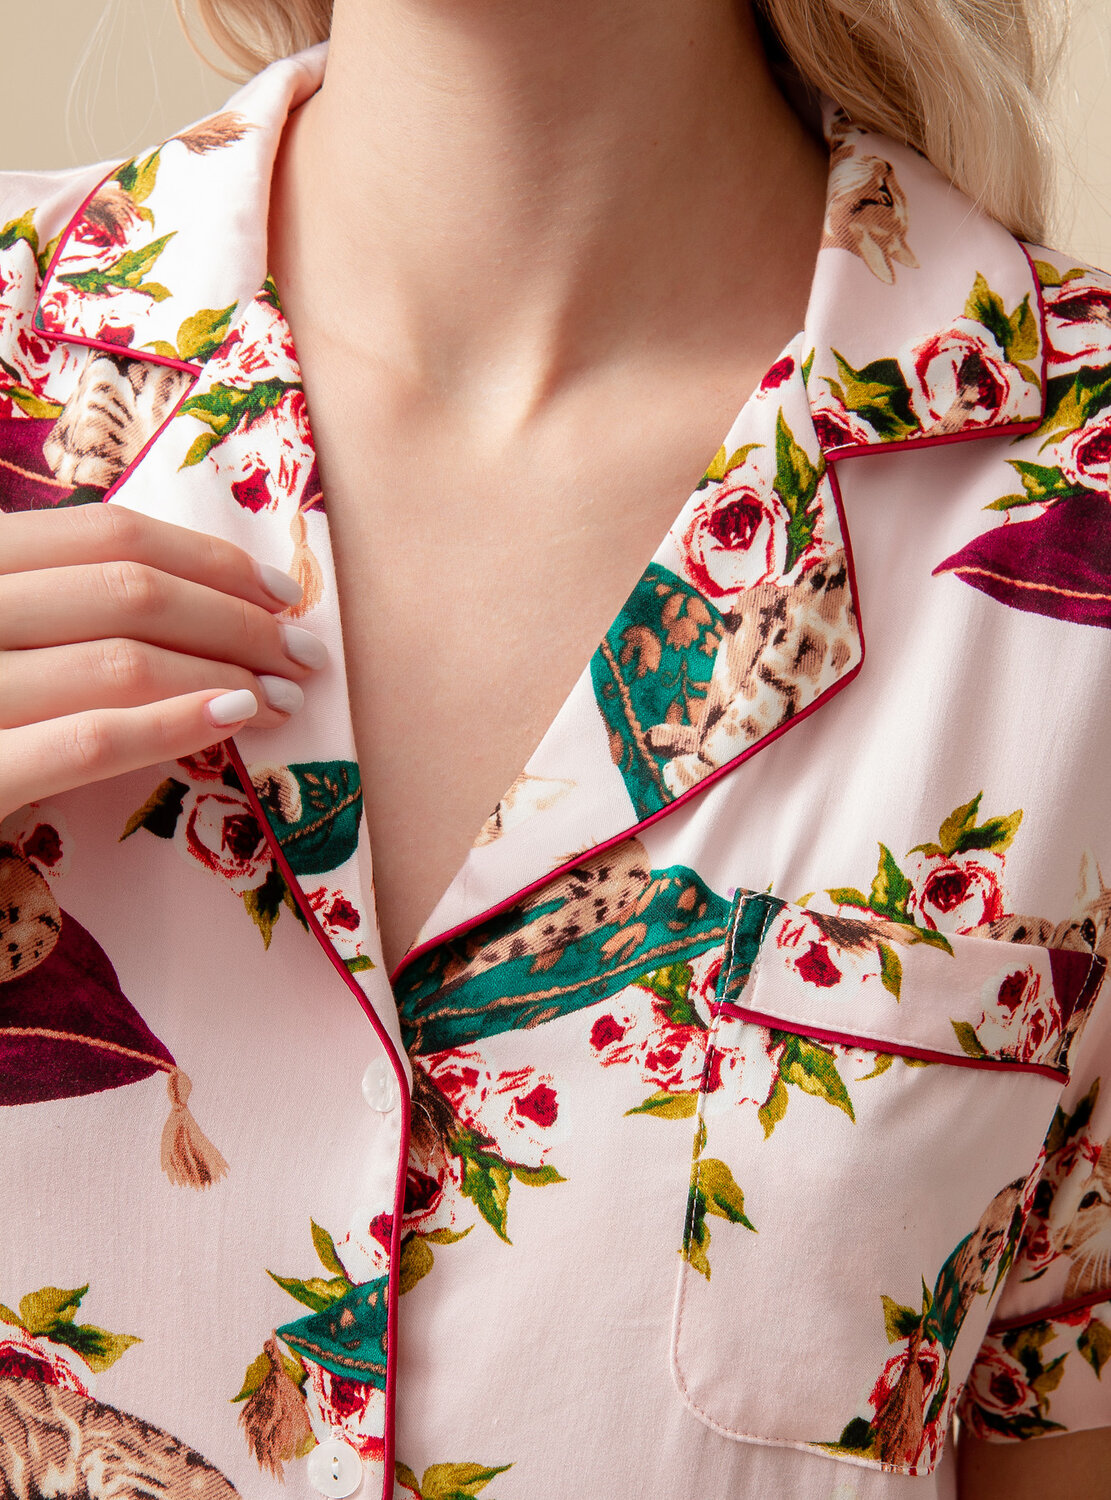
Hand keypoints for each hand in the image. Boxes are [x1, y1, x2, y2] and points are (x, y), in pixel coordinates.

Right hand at [0, 503, 329, 821]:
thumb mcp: (5, 639)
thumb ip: (56, 609)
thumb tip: (195, 596)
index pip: (102, 534)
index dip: (207, 558)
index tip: (278, 592)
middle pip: (127, 591)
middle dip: (236, 619)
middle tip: (302, 654)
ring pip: (119, 659)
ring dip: (225, 672)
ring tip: (281, 696)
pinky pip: (87, 740)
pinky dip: (172, 723)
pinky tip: (232, 720)